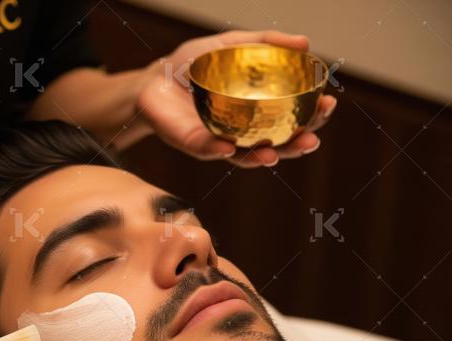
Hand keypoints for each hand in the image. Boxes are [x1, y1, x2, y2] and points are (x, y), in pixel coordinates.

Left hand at [137, 30, 336, 167]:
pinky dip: (217, 150)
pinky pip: (205, 149)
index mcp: (257, 111)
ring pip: (245, 156)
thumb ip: (265, 42)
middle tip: (313, 137)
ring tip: (275, 155)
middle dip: (297, 144)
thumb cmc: (193, 65)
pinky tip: (228, 148)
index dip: (312, 114)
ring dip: (263, 158)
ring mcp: (217, 141)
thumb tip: (305, 42)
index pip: (292, 117)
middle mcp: (242, 133)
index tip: (328, 103)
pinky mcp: (190, 143)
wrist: (152, 78)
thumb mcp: (232, 45)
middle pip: (277, 144)